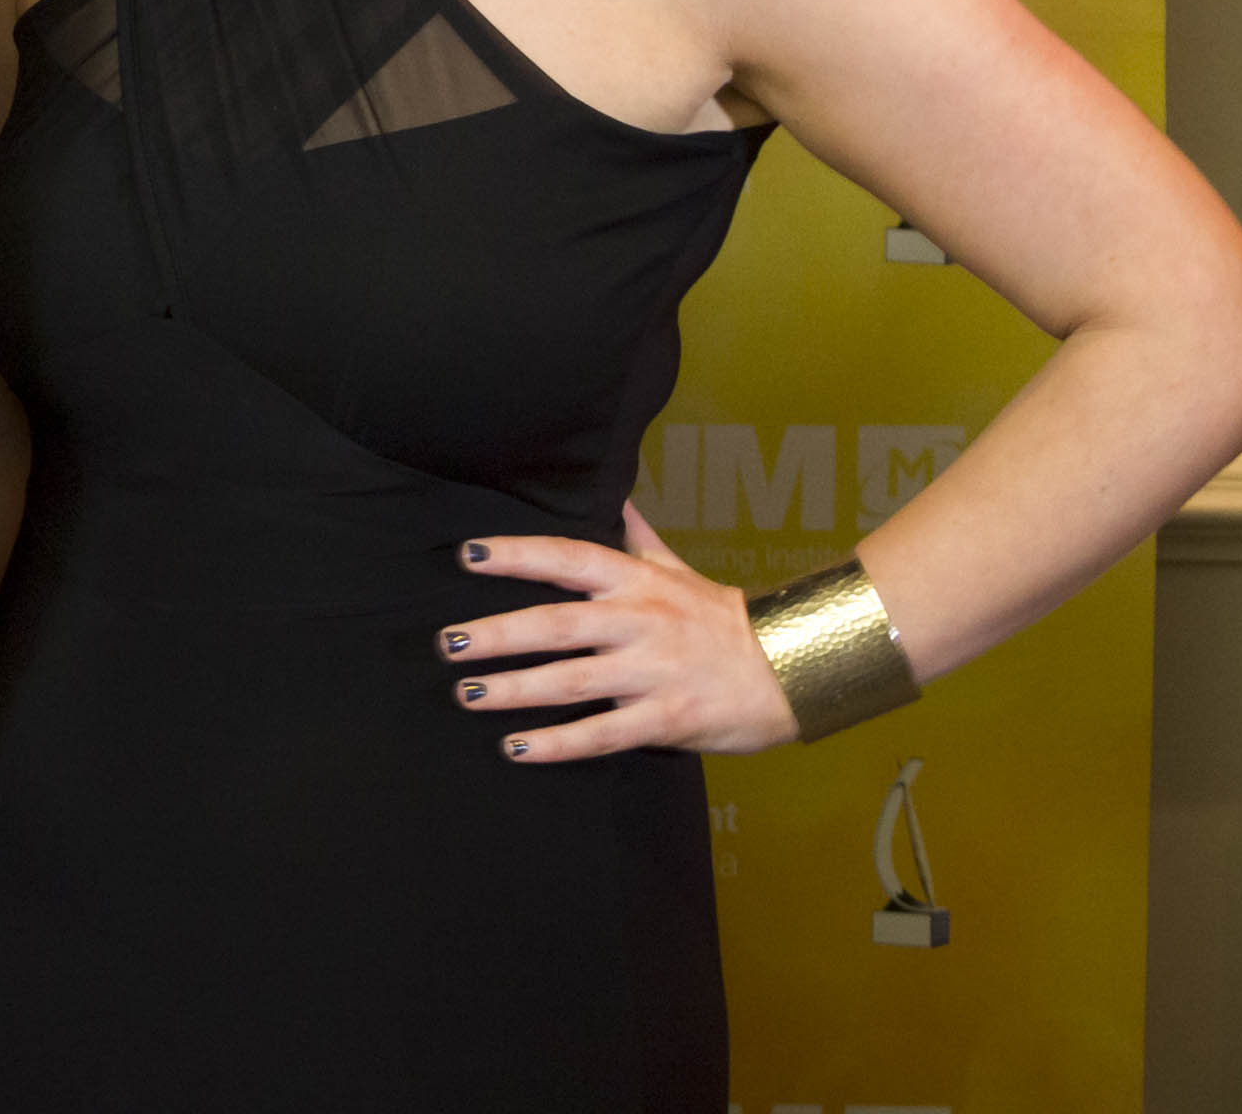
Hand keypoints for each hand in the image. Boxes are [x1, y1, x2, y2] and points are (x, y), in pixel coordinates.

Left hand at [445, 507, 796, 759]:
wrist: (794, 667)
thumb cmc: (724, 619)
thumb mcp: (679, 569)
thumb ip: (637, 538)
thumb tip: (616, 494)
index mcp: (637, 582)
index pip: (567, 558)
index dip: (517, 554)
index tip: (468, 555)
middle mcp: (639, 622)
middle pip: (556, 624)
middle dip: (497, 634)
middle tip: (447, 643)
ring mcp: (652, 672)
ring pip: (571, 681)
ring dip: (514, 689)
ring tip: (466, 694)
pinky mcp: (667, 718)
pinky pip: (603, 733)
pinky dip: (558, 743)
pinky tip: (517, 748)